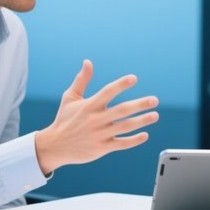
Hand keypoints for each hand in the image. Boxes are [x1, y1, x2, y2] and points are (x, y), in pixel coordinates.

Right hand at [35, 60, 158, 174]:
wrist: (55, 146)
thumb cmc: (64, 119)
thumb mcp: (70, 98)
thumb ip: (81, 80)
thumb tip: (88, 62)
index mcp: (89, 105)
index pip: (108, 92)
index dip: (121, 84)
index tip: (134, 78)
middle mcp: (96, 119)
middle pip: (122, 110)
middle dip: (140, 105)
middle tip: (155, 100)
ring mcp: (100, 134)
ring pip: (125, 127)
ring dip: (141, 121)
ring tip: (155, 115)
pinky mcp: (102, 148)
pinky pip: (121, 144)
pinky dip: (134, 140)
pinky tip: (145, 135)